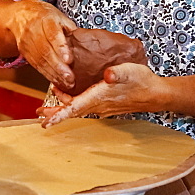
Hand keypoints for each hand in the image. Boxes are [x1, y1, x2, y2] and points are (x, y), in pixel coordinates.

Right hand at [10, 0, 76, 89]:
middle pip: (46, 52)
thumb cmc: (45, 16)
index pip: (53, 35)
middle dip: (59, 68)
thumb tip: (84, 44)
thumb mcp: (59, 16)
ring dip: (54, 75)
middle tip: (70, 79)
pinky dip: (48, 75)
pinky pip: (36, 66)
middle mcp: (34, 31)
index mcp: (45, 20)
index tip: (69, 60)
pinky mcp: (24, 53)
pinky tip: (57, 81)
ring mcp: (27, 43)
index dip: (61, 48)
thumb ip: (70, 30)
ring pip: (40, 61)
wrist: (21, 16)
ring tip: (67, 84)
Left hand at [39, 62, 165, 127]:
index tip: (45, 123)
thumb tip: (108, 75)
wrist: (156, 93)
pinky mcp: (106, 104)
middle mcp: (99, 105)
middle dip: (55, 113)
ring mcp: (102, 106)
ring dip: (62, 108)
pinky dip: (73, 103)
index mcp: (99, 97)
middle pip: (72, 111)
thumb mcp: (129, 71)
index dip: (59, 115)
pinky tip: (70, 96)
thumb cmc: (142, 81)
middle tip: (38, 115)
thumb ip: (118, 73)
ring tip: (48, 107)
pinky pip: (85, 106)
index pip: (74, 108)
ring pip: (77, 109)